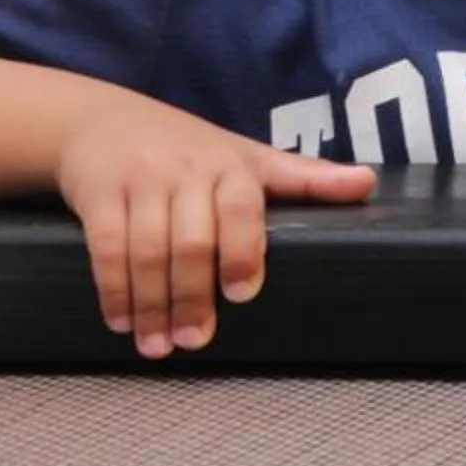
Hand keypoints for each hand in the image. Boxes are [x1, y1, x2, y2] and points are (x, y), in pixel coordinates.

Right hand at [54, 99, 375, 360]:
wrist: (101, 120)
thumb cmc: (190, 148)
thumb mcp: (247, 155)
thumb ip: (303, 176)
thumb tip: (367, 183)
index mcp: (233, 163)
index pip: (244, 206)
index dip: (244, 250)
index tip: (243, 293)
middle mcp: (187, 169)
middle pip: (193, 240)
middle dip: (193, 295)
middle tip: (197, 340)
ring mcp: (141, 181)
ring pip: (148, 250)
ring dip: (153, 304)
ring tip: (158, 345)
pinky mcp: (98, 194)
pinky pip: (107, 248)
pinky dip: (114, 290)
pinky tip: (121, 322)